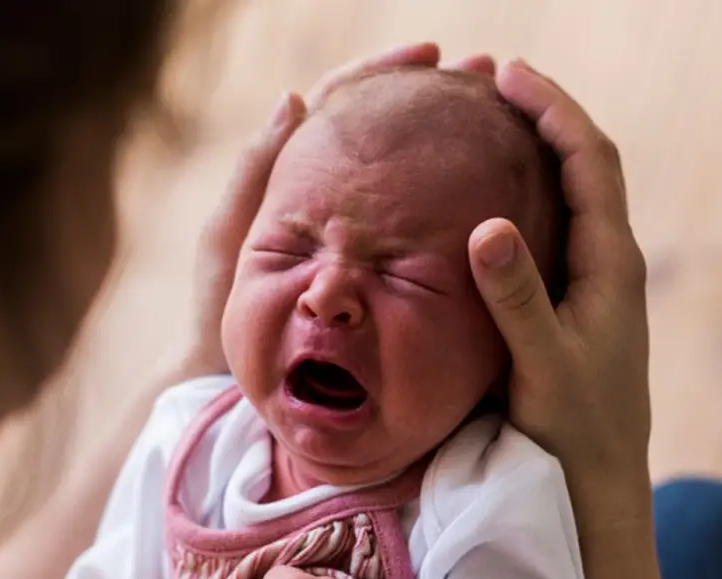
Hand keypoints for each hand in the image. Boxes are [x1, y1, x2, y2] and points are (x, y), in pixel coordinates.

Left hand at [177, 43, 495, 380]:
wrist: (233, 380)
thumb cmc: (220, 312)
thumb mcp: (230, 237)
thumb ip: (255, 172)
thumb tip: (295, 99)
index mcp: (296, 177)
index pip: (345, 104)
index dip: (385, 73)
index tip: (430, 55)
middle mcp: (336, 199)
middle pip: (390, 132)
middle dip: (436, 99)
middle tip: (485, 77)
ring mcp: (362, 236)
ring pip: (410, 178)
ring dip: (452, 144)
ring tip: (501, 120)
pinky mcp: (381, 274)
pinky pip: (420, 231)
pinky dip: (450, 205)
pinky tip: (490, 194)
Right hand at [468, 60, 650, 485]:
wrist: (600, 484)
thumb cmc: (575, 430)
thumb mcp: (542, 365)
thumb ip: (517, 298)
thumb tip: (487, 226)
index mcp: (612, 264)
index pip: (590, 161)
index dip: (553, 109)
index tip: (508, 73)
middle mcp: (612, 264)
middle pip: (586, 165)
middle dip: (544, 115)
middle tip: (492, 80)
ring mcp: (597, 284)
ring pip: (572, 195)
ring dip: (538, 150)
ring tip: (490, 121)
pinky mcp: (577, 306)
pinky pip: (556, 228)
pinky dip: (528, 195)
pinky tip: (492, 199)